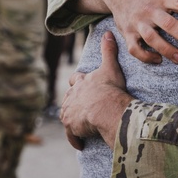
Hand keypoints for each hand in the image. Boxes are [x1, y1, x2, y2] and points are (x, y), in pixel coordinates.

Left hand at [60, 31, 132, 149]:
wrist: (105, 108)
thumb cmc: (109, 88)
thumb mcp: (110, 67)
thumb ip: (108, 50)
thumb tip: (107, 32)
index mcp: (81, 82)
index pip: (76, 79)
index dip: (78, 82)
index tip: (81, 84)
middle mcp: (72, 96)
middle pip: (69, 98)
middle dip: (73, 101)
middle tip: (81, 107)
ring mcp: (70, 112)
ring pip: (67, 115)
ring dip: (72, 119)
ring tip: (80, 125)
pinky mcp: (71, 127)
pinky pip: (71, 135)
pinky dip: (75, 139)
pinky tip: (80, 144)